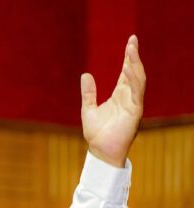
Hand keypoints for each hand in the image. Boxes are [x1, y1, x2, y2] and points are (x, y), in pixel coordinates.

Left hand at [81, 35, 145, 167]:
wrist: (100, 150)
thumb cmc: (96, 133)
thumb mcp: (88, 108)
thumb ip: (88, 93)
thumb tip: (85, 74)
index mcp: (120, 95)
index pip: (126, 72)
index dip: (128, 58)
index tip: (130, 42)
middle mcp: (129, 97)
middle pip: (134, 72)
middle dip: (134, 56)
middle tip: (132, 40)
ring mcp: (133, 104)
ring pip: (138, 80)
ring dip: (135, 64)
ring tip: (131, 49)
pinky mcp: (134, 112)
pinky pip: (136, 93)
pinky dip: (133, 81)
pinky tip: (128, 69)